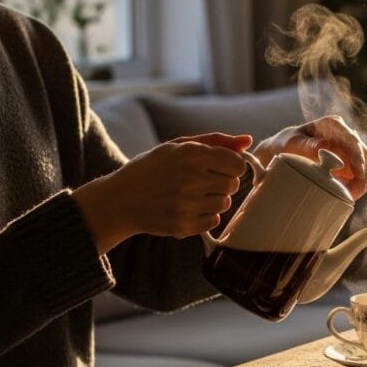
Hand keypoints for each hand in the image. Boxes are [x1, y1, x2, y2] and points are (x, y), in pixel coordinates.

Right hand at [74, 133, 251, 253]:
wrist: (119, 200)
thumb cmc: (152, 169)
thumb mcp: (178, 147)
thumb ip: (215, 142)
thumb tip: (247, 141)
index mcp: (191, 155)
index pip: (238, 164)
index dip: (231, 165)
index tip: (218, 167)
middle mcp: (191, 179)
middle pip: (233, 184)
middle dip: (222, 182)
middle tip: (199, 181)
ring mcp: (187, 204)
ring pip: (225, 203)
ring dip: (213, 200)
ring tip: (190, 195)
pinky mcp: (183, 225)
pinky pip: (214, 221)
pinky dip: (205, 216)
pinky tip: (186, 208)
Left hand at [253, 116, 366, 200]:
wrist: (284, 151)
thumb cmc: (287, 144)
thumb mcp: (292, 142)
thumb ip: (307, 144)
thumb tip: (325, 144)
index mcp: (333, 125)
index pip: (352, 139)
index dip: (359, 155)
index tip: (359, 171)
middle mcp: (346, 135)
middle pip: (365, 153)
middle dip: (364, 173)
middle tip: (354, 192)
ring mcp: (350, 150)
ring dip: (366, 181)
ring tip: (352, 195)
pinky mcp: (352, 163)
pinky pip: (365, 174)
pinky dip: (362, 185)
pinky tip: (352, 194)